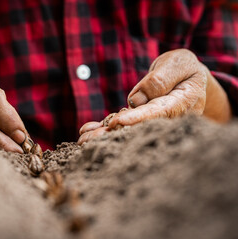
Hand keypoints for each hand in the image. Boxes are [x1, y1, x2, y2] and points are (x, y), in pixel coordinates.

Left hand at [78, 49, 231, 143]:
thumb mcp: (178, 64)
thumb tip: (136, 100)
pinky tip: (89, 131)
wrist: (188, 78)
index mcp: (180, 104)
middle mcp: (166, 119)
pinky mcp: (142, 120)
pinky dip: (105, 128)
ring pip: (127, 130)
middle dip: (112, 134)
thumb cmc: (184, 68)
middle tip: (87, 141)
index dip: (136, 119)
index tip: (116, 123)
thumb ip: (160, 79)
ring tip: (82, 140)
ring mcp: (152, 123)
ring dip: (104, 135)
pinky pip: (123, 125)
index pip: (156, 113)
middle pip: (137, 128)